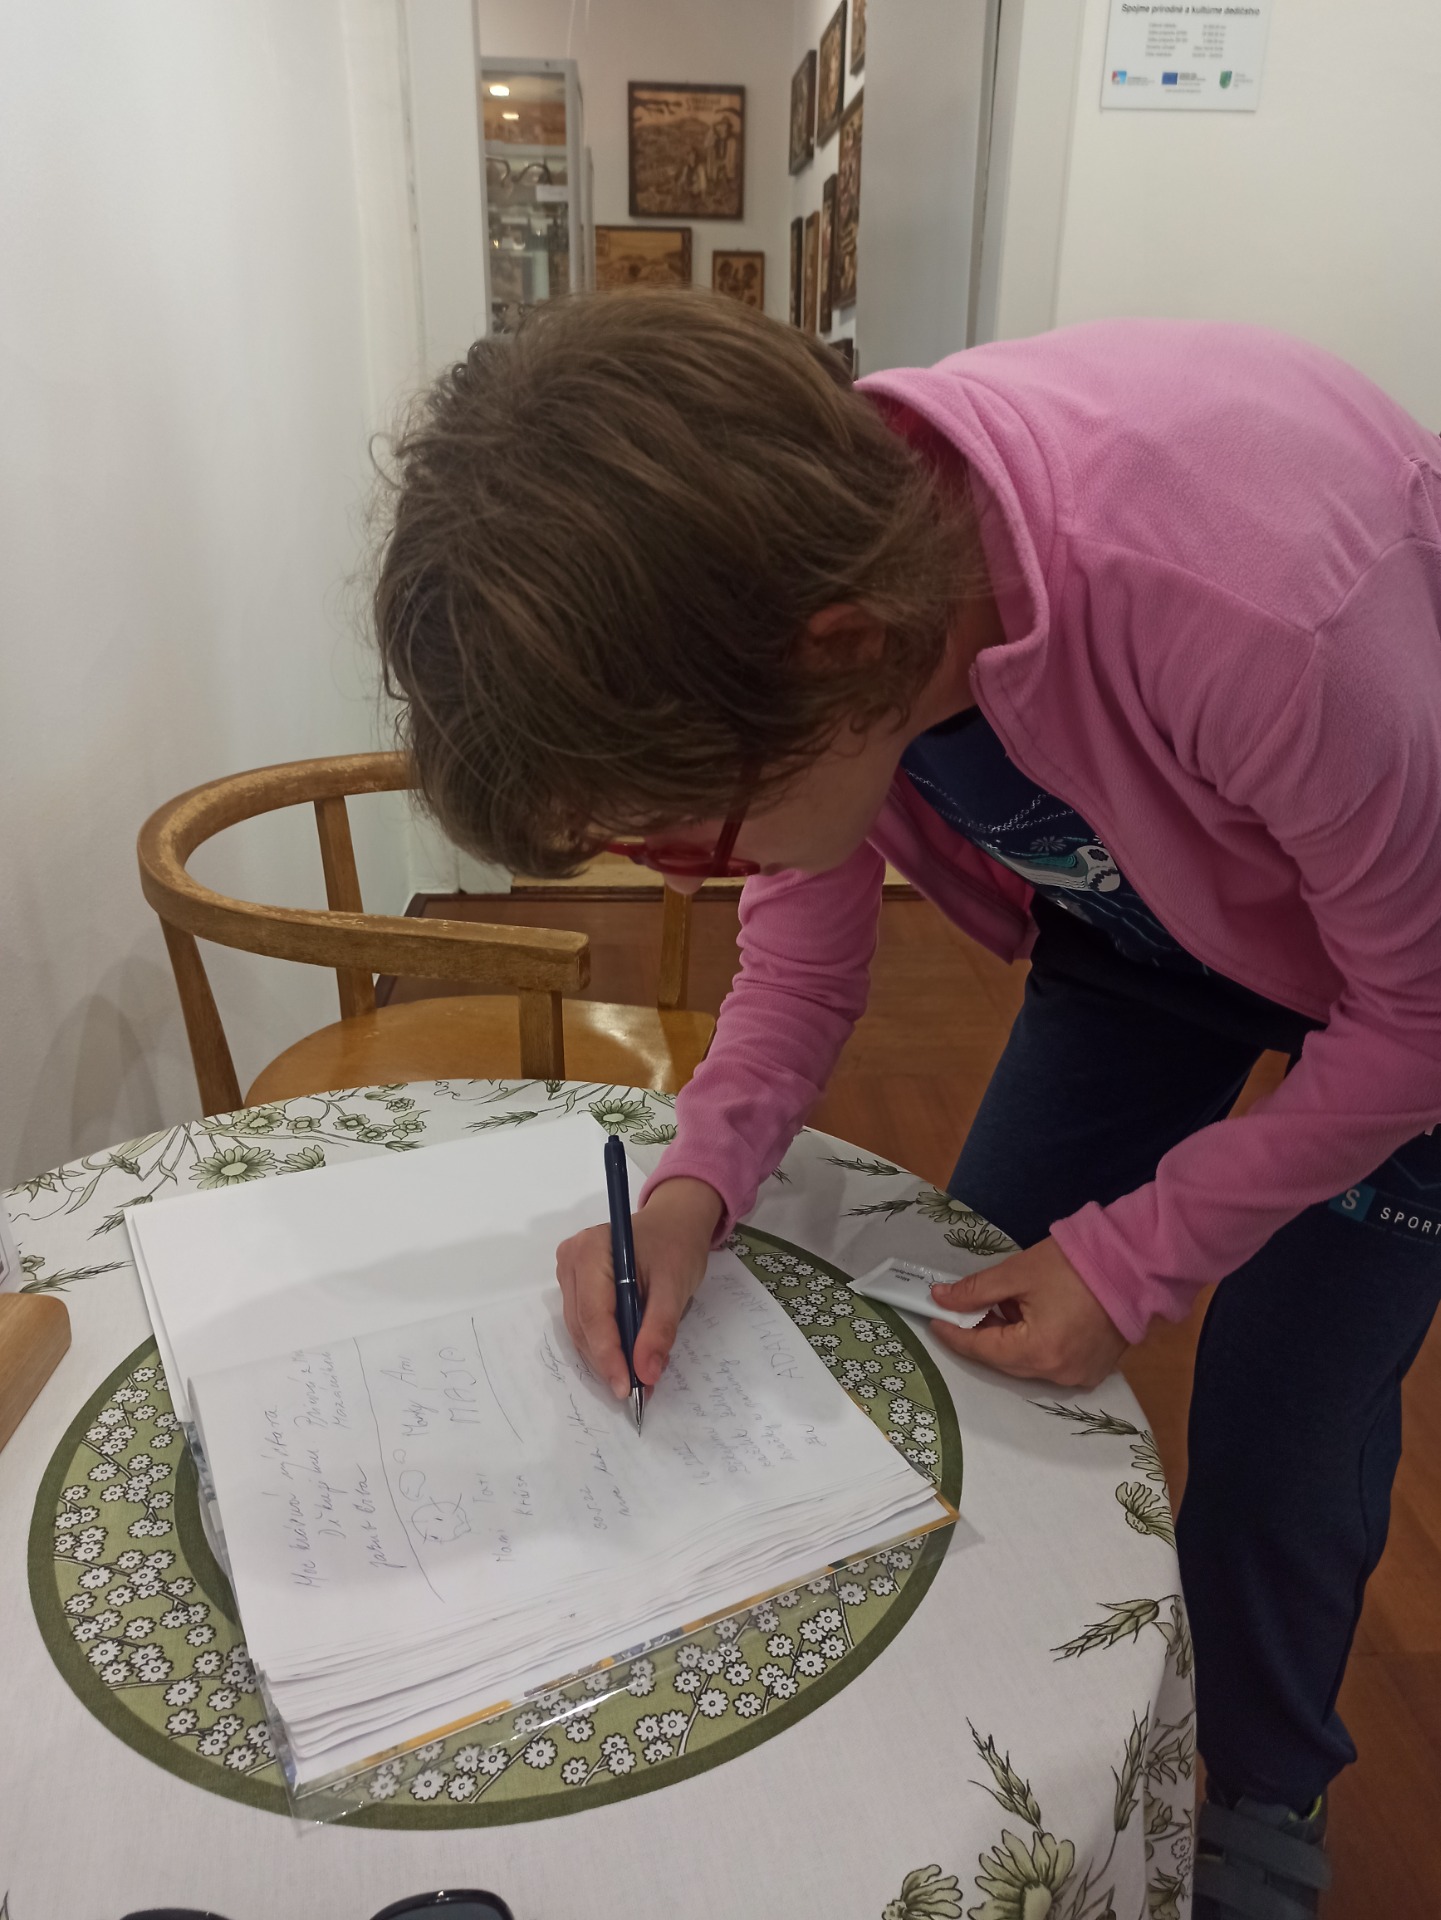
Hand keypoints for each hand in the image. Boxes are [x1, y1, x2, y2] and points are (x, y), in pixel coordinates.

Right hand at [556, 1176, 722, 1397]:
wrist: (675, 1222)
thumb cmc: (676, 1245)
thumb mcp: (675, 1286)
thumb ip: (658, 1329)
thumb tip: (645, 1374)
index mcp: (590, 1250)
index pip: (593, 1315)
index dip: (609, 1356)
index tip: (627, 1389)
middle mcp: (570, 1260)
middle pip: (584, 1326)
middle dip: (611, 1361)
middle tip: (641, 1387)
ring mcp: (569, 1273)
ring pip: (582, 1330)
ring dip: (609, 1357)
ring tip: (641, 1375)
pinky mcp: (575, 1286)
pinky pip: (586, 1324)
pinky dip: (608, 1344)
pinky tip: (630, 1356)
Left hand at [928, 1237, 1127, 1388]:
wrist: (1133, 1264)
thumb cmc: (1075, 1266)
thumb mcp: (1018, 1273)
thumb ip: (976, 1290)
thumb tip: (941, 1298)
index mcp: (1038, 1353)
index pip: (982, 1349)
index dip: (954, 1334)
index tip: (934, 1320)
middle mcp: (1057, 1375)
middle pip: (1004, 1361)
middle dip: (981, 1335)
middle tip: (962, 1310)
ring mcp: (1078, 1376)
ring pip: (1026, 1363)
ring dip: (1007, 1338)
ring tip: (999, 1307)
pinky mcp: (1093, 1369)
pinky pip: (1050, 1362)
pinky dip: (1033, 1343)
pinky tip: (1027, 1316)